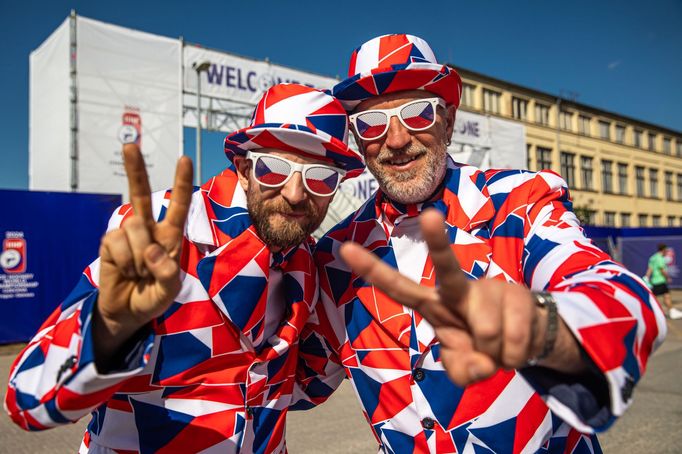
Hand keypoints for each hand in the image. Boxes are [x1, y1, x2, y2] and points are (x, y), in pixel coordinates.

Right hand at [94, 144, 192, 364]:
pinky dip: (124, 261)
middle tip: (129, 145)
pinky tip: (125, 271)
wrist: (127, 313)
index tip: (184, 159)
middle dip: (135, 170)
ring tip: (139, 273)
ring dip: (138, 256)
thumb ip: (168, 273)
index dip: (181, 183)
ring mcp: (127, 235)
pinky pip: (116, 243)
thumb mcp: (169, 291)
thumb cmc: (153, 297)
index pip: (178, 207)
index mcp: (170, 236)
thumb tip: (153, 251)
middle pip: (141, 195)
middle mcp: (149, 230)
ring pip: (133, 227)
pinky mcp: (109, 243)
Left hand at [340, 209, 582, 385]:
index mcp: (434, 304)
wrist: (527, 339)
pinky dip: (514, 356)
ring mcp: (489, 289)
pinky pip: (514, 341)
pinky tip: (513, 346)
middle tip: (430, 214)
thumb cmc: (482, 347)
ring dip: (494, 356)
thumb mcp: (464, 368)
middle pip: (446, 267)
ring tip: (496, 349)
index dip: (372, 270)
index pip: (399, 288)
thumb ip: (462, 371)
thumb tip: (479, 364)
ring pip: (486, 331)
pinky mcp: (519, 295)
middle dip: (438, 242)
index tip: (345, 248)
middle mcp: (458, 290)